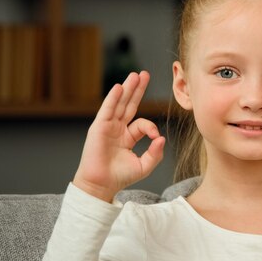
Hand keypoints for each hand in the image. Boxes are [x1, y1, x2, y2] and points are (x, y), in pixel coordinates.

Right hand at [73, 71, 165, 201]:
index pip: (142, 124)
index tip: (156, 137)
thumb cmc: (120, 177)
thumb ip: (155, 153)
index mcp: (127, 136)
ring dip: (127, 88)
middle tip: (144, 74)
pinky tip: (119, 88)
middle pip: (129, 105)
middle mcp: (117, 129)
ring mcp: (107, 127)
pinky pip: (107, 110)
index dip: (151, 127)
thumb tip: (162, 138)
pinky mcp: (99, 128)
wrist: (101, 185)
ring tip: (135, 75)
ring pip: (119, 103)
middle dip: (137, 89)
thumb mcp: (144, 165)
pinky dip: (113, 98)